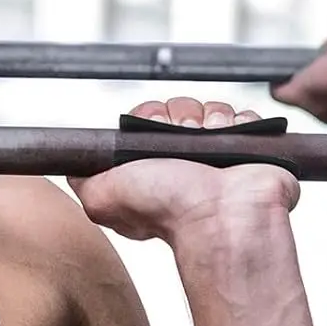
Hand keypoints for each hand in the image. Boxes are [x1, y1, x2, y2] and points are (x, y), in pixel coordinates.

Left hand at [69, 97, 298, 243]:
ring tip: (208, 144)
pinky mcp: (253, 148)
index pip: (149, 117)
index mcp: (153, 163)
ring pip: (212, 108)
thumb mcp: (100, 196)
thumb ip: (82, 179)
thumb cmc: (165, 210)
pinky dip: (239, 122)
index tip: (151, 127)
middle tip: (181, 137)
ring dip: (210, 117)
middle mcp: (186, 158)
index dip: (149, 116)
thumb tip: (73, 166)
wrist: (218, 218)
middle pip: (180, 107)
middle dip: (179, 114)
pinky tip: (231, 142)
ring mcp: (221, 152)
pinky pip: (245, 116)